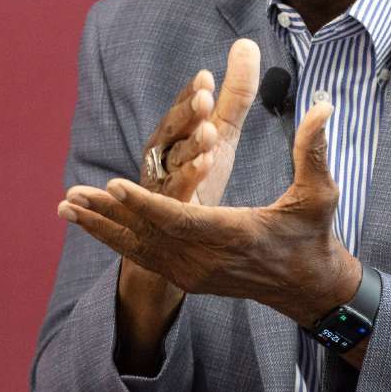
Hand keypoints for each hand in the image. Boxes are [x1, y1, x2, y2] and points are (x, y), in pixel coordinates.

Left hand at [59, 100, 361, 328]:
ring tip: (67, 207)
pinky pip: (145, 257)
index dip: (146, 202)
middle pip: (148, 235)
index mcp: (233, 234)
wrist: (308, 286)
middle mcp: (206, 258)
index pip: (181, 219)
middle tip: (71, 195)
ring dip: (103, 227)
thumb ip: (314, 150)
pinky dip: (116, 240)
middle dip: (108, 213)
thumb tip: (323, 105)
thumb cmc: (314, 235)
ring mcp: (195, 272)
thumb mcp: (319, 193)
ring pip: (140, 248)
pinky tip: (93, 225)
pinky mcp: (189, 277)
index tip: (114, 184)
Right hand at [136, 37, 260, 205]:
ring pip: (175, 159)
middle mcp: (164, 152)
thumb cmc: (198, 170)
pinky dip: (188, 177)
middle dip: (187, 113)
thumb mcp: (221, 129)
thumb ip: (235, 92)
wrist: (181, 230)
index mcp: (176, 131)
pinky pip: (177, 191)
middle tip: (204, 97)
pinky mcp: (168, 209)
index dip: (191, 95)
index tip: (206, 78)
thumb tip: (246, 43)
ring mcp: (162, 180)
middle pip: (173, 129)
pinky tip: (206, 165)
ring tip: (210, 133)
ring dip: (190, 145)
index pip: (182, 109)